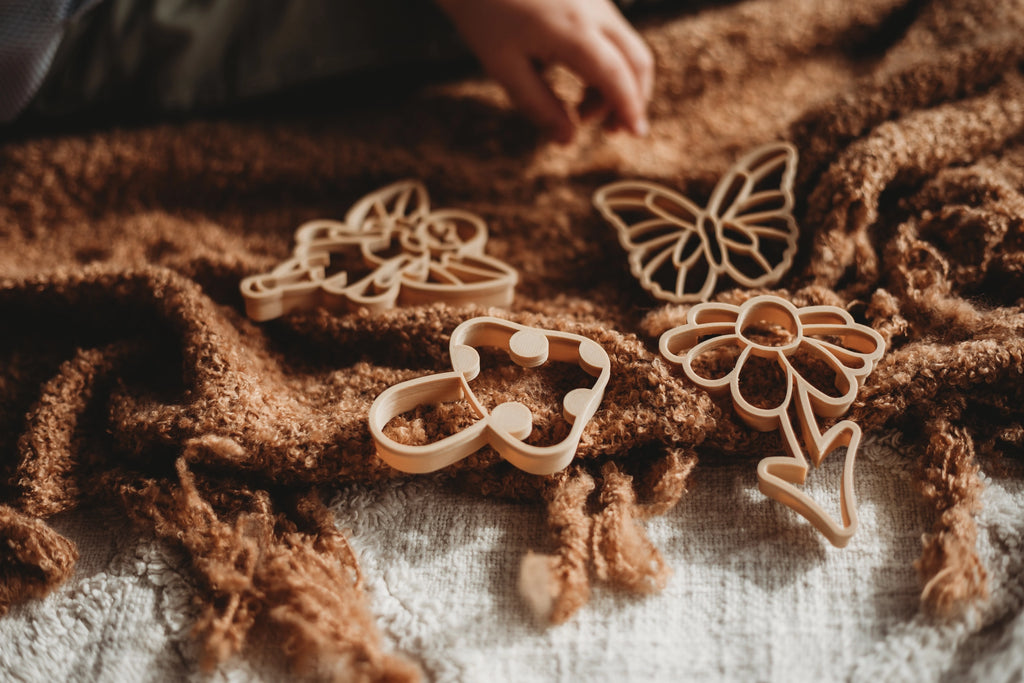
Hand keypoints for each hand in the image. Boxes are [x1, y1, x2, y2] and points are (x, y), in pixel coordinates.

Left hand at [436, 0, 653, 142]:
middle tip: (611, 131)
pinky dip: (609, 64)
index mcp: (574, 30)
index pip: (617, 76)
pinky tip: (582, 82)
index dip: (630, 108)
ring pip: (628, 48)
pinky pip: (614, 35)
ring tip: (581, 110)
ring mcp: (596, 0)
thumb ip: (539, 105)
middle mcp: (595, 11)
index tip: (636, 134)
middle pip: (637, 60)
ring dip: (618, 84)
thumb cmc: (482, 12)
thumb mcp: (504, 67)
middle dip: (632, 99)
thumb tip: (568, 140)